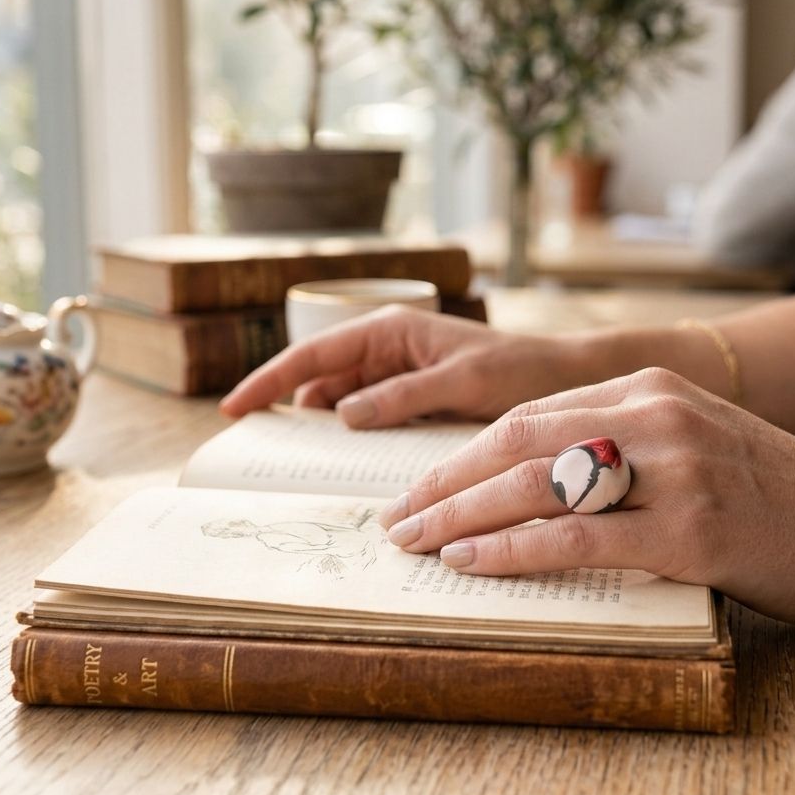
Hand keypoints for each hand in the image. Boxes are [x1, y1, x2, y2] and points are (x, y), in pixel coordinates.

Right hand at [220, 306, 600, 427]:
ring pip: (340, 401)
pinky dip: (350, 437)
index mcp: (392, 331)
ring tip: (290, 463)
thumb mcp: (462, 381)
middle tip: (256, 449)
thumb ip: (403, 394)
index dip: (271, 379)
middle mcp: (387, 348)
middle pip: (320, 378)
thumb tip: (341, 413)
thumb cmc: (516, 367)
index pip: (315, 353)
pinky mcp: (412, 397)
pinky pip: (368, 416)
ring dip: (318, 427)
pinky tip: (340, 462)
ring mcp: (397, 373)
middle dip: (288, 406)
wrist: (560, 377)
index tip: (233, 406)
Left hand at [379, 367, 794, 635]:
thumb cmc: (775, 492)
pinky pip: (576, 537)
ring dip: (460, 513)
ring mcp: (672, 469)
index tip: (429, 481)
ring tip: (414, 540)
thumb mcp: (695, 439)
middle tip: (398, 514)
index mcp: (650, 387)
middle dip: (446, 479)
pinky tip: (470, 561)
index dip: (469, 451)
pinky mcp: (688, 529)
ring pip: (534, 484)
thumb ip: (624, 442)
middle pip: (517, 440)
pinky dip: (512, 550)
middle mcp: (654, 415)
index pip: (531, 413)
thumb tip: (539, 477)